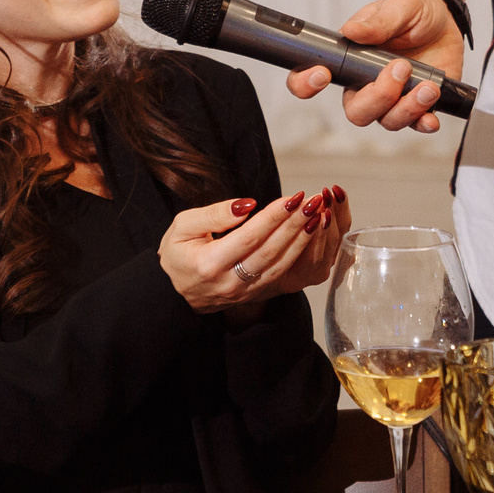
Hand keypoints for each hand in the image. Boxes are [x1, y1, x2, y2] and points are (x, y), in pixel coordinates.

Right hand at [159, 187, 350, 311]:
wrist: (174, 295)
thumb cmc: (178, 255)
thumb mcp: (182, 227)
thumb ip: (213, 215)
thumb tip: (246, 205)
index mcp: (210, 264)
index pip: (249, 237)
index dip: (273, 217)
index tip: (292, 196)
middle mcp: (230, 283)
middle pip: (271, 252)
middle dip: (295, 225)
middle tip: (314, 201)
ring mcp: (245, 293)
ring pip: (281, 265)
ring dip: (303, 239)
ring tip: (319, 215)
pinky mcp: (256, 296)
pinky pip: (283, 275)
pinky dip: (301, 254)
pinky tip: (312, 235)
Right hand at [281, 0, 462, 133]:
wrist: (442, 15)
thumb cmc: (409, 10)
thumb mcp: (394, 8)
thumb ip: (376, 22)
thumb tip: (352, 30)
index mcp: (349, 61)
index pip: (311, 80)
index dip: (306, 85)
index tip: (322, 74)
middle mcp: (365, 85)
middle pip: (356, 112)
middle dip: (378, 97)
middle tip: (400, 68)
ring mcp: (392, 98)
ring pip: (387, 121)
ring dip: (407, 108)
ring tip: (427, 86)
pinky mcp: (417, 104)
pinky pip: (416, 124)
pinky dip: (423, 124)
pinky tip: (431, 117)